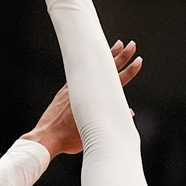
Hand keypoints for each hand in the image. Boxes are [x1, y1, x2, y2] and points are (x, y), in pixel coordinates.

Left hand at [22, 40, 142, 156]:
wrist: (47, 137)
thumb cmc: (70, 140)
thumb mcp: (95, 133)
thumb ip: (113, 120)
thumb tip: (130, 112)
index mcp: (96, 101)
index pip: (118, 81)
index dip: (130, 71)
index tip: (139, 61)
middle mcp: (85, 90)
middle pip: (108, 69)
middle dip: (121, 56)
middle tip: (132, 45)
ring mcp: (74, 88)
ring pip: (93, 68)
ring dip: (106, 57)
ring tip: (116, 46)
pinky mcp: (65, 91)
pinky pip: (79, 74)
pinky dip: (87, 67)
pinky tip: (92, 63)